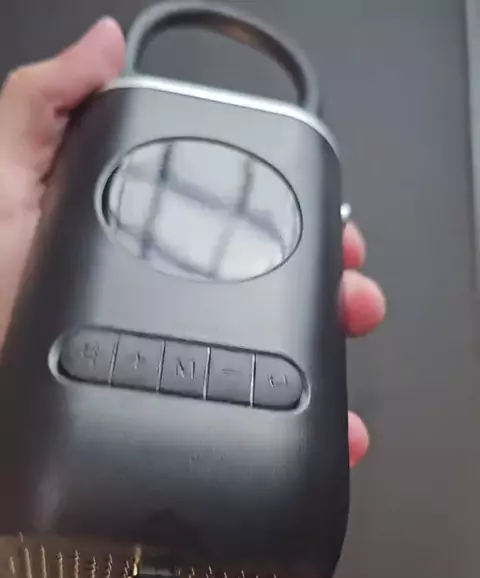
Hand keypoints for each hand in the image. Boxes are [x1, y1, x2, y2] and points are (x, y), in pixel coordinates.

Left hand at [0, 19, 384, 468]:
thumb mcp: (5, 188)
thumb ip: (42, 111)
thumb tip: (101, 45)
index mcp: (141, 231)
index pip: (235, 211)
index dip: (290, 211)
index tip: (333, 223)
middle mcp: (166, 290)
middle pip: (272, 281)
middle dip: (329, 286)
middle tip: (355, 297)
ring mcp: (174, 352)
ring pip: (275, 351)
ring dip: (326, 356)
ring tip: (345, 366)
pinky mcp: (175, 405)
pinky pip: (250, 412)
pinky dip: (297, 425)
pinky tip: (328, 427)